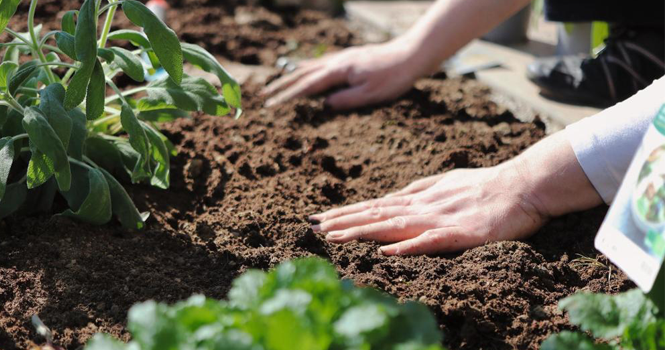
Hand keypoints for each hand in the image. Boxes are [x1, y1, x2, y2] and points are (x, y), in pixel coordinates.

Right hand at [262, 40, 426, 109]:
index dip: (288, 97)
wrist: (411, 54)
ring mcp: (342, 58)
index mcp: (339, 72)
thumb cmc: (393, 77)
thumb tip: (324, 105)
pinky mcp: (349, 57)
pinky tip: (304, 69)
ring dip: (292, 76)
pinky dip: (307, 67)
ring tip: (277, 84)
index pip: (307, 86)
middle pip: (302, 74)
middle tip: (264, 95)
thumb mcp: (370, 95)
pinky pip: (321, 63)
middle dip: (282, 86)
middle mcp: (337, 62)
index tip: (272, 106)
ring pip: (310, 67)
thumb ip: (346, 100)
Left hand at [309, 161, 549, 254]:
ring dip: (363, 231)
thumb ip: (419, 190)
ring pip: (395, 225)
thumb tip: (393, 196)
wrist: (525, 184)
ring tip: (334, 237)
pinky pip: (432, 240)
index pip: (376, 206)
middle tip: (313, 227)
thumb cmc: (487, 185)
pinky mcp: (463, 233)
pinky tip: (387, 251)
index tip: (321, 219)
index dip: (347, 213)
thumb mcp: (446, 183)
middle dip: (344, 221)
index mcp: (420, 198)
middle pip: (377, 214)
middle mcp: (424, 206)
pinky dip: (408, 246)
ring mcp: (442, 219)